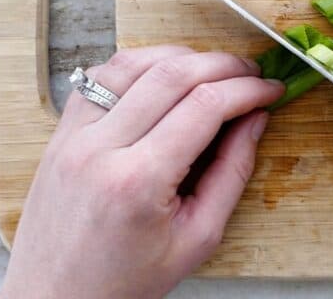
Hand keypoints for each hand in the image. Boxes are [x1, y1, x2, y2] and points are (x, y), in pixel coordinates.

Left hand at [0, 46, 283, 298]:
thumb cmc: (125, 280)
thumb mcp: (198, 238)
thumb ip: (232, 173)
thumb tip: (255, 120)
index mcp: (138, 182)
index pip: (206, 105)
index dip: (249, 90)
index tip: (272, 91)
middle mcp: (100, 149)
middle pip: (173, 74)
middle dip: (225, 65)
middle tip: (253, 75)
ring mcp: (73, 137)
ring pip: (134, 63)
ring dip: (182, 57)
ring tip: (214, 71)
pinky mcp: (60, 133)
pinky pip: (101, 76)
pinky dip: (139, 64)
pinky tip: (165, 75)